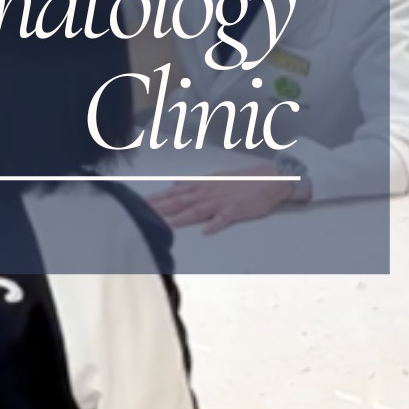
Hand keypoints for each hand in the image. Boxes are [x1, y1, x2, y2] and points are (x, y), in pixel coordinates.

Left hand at [148, 177, 293, 234]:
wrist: (267, 179)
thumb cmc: (240, 180)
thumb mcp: (213, 178)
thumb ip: (193, 183)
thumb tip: (174, 185)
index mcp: (202, 185)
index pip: (174, 193)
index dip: (157, 199)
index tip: (140, 204)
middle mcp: (207, 192)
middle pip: (180, 201)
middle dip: (161, 208)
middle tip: (143, 213)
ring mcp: (221, 202)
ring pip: (197, 210)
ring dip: (181, 217)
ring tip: (165, 224)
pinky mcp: (235, 211)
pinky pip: (224, 218)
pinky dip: (215, 224)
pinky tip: (206, 231)